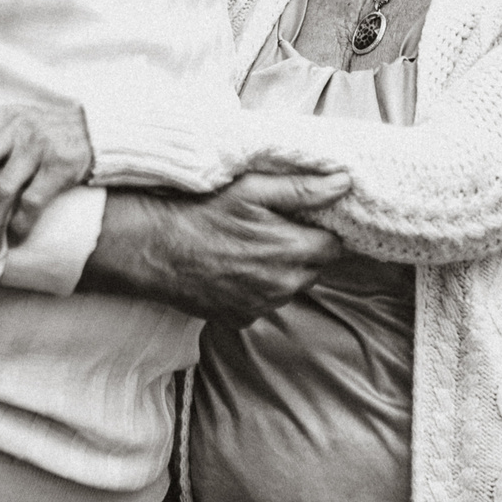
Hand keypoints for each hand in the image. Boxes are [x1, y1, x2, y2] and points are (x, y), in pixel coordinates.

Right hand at [80, 173, 351, 328]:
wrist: (157, 249)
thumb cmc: (203, 213)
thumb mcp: (252, 190)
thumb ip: (303, 189)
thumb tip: (344, 183)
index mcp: (293, 250)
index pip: (334, 247)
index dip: (320, 232)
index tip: (302, 222)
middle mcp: (283, 284)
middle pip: (313, 270)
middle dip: (301, 252)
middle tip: (271, 231)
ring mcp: (262, 306)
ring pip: (289, 288)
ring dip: (279, 272)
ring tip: (248, 250)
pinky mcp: (241, 318)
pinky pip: (262, 305)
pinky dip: (255, 291)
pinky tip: (233, 271)